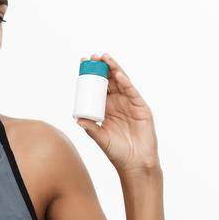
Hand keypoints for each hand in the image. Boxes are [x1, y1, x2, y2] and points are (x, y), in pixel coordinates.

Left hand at [75, 53, 160, 174]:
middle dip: (102, 68)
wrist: (134, 163)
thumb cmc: (116, 152)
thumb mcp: (99, 138)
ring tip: (105, 58)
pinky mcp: (141, 108)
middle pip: (109, 81)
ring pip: (121, 83)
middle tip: (92, 57)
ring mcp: (130, 104)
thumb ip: (90, 128)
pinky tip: (118, 74)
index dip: (90, 76)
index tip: (82, 64)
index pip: (97, 88)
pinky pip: (132, 92)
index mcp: (106, 108)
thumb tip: (77, 119)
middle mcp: (118, 103)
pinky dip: (125, 83)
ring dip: (114, 69)